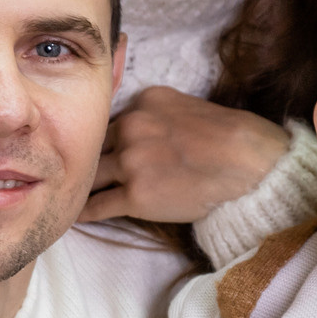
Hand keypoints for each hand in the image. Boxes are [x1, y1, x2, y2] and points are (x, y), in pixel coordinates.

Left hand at [81, 87, 290, 224]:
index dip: (109, 140)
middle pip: (96, 145)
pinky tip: (73, 216)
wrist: (250, 165)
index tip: (100, 150)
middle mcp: (132, 126)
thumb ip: (160, 113)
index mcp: (145, 101)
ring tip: (66, 194)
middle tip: (71, 172)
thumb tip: (146, 129)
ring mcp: (131, 162)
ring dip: (80, 185)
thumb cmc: (232, 137)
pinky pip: (99, 205)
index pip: (114, 120)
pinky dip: (84, 212)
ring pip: (93, 175)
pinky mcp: (136, 196)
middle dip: (88, 160)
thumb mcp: (190, 105)